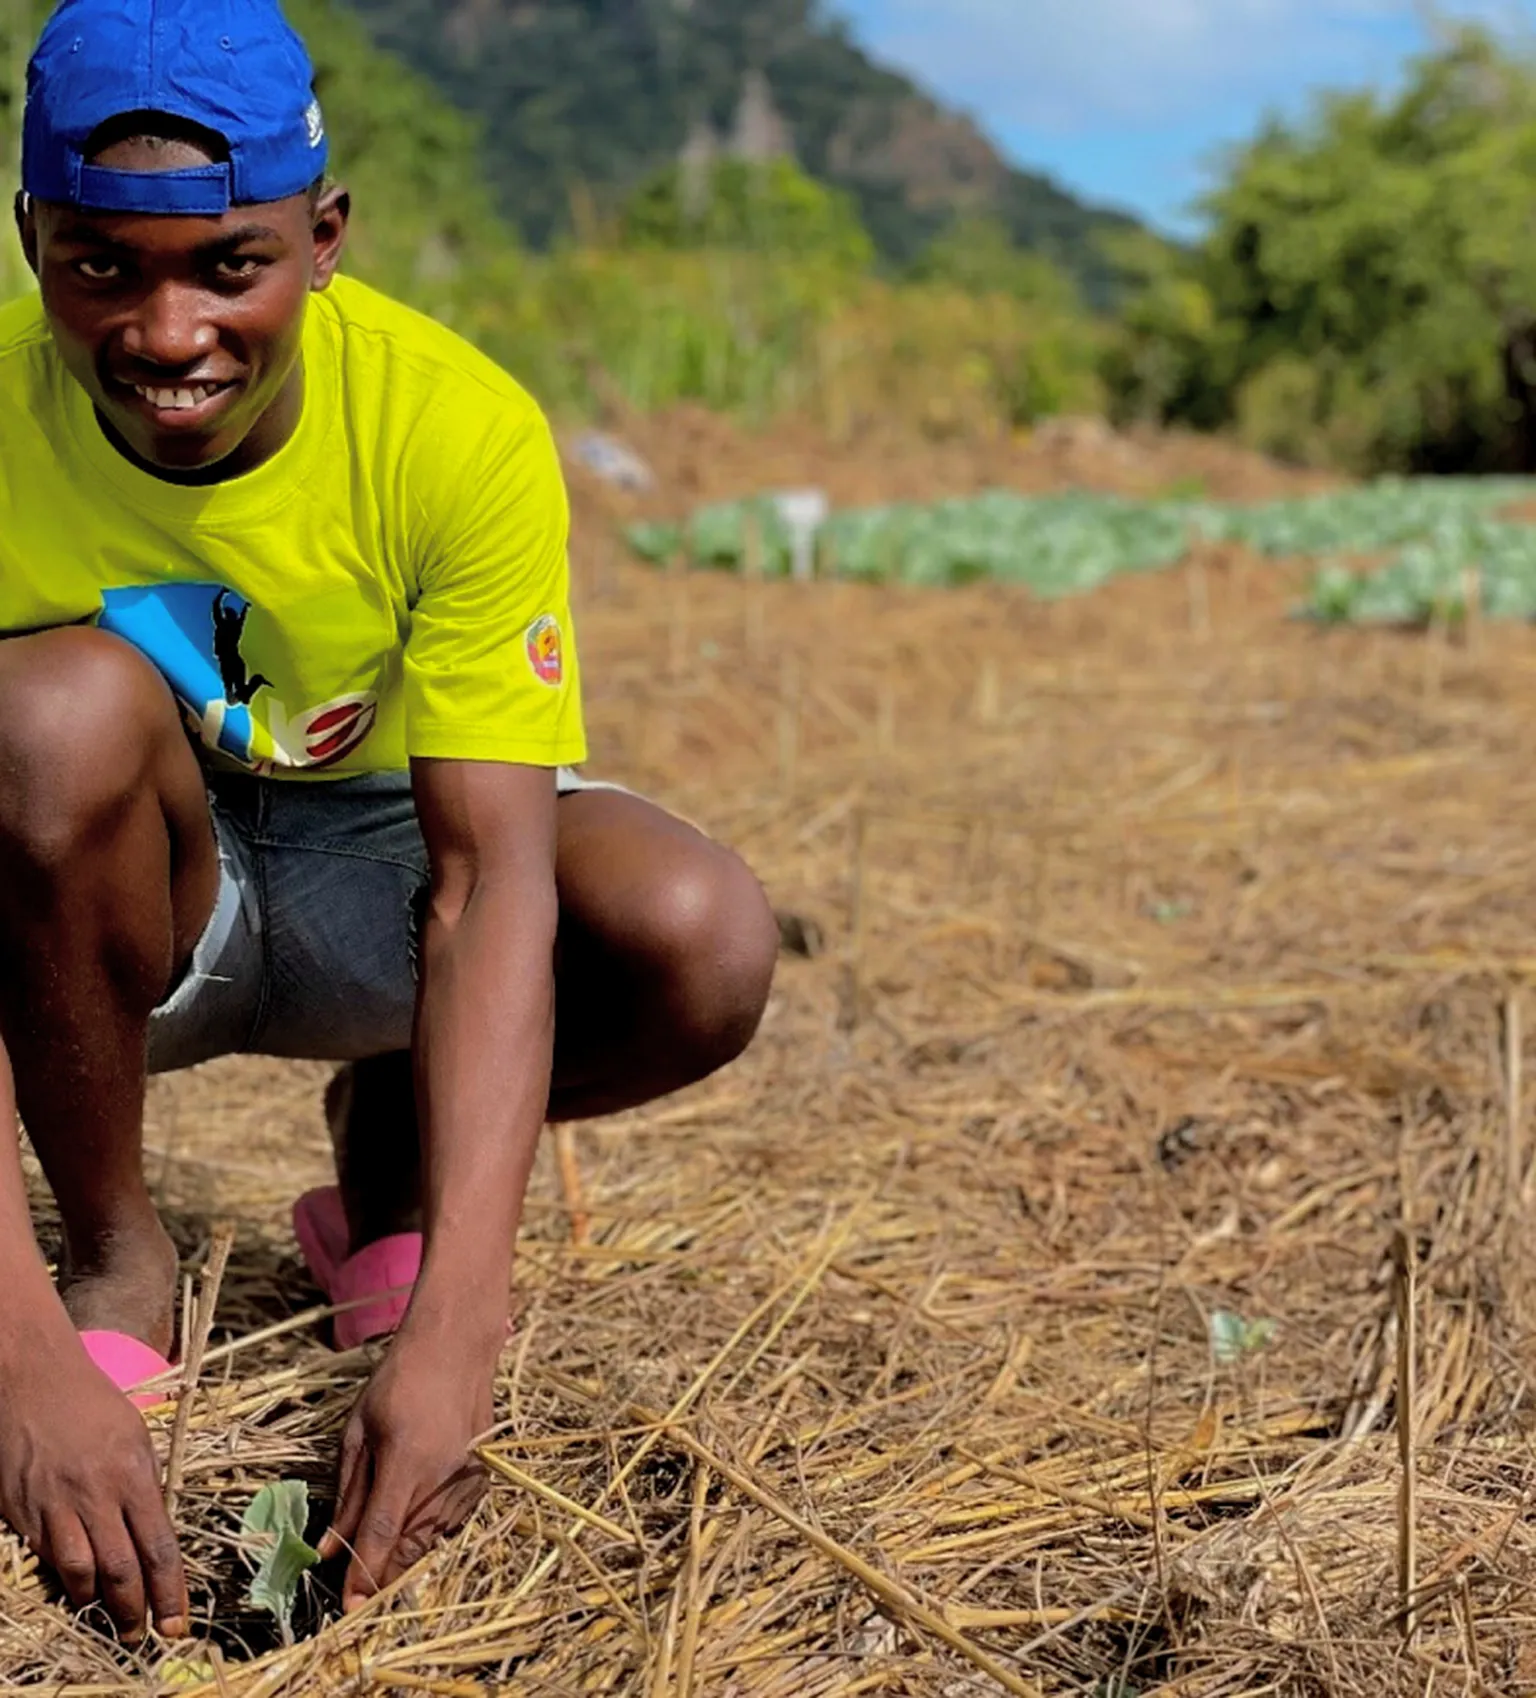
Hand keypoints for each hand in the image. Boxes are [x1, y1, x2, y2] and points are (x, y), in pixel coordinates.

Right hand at [0, 1345, 186, 1641]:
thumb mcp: (135, 1435)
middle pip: (121, 1568)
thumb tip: (154, 1530)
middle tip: (143, 1635)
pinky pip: (45, 1557)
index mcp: (133, 1473)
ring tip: (109, 1615)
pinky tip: (74, 1586)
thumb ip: (144, 1484)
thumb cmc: (91, 1402)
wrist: (32, 1378)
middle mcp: (96, 1494)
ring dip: (97, 1602)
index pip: (158, 1545)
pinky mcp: (22, 1512)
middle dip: (135, 1609)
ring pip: (80, 1572)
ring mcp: (55, 1505)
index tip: (178, 1621)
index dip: (170, 1589)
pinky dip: (63, 1577)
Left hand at [319, 1331, 494, 1610]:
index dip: (362, 1575)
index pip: (381, 1535)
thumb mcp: (359, 1432)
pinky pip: (452, 1524)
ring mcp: (469, 1479)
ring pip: (432, 1542)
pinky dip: (429, 1534)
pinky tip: (412, 1521)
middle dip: (382, 1574)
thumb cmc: (399, 1381)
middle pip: (410, 1549)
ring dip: (404, 1556)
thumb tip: (329, 1547)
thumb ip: (348, 1494)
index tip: (347, 1608)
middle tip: (355, 1585)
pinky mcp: (483, 1478)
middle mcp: (443, 1476)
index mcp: (407, 1461)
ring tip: (381, 1552)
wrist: (457, 1348)